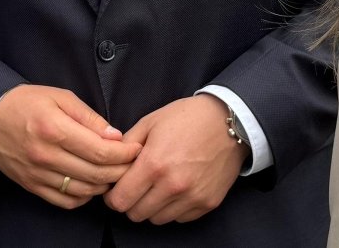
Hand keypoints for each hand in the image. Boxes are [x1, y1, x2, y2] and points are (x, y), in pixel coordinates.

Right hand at [0, 84, 140, 208]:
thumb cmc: (26, 103)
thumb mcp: (60, 97)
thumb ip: (90, 118)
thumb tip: (115, 137)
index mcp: (54, 129)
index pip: (101, 152)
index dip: (125, 154)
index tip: (135, 149)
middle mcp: (46, 155)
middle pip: (96, 174)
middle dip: (121, 171)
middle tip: (131, 163)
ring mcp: (38, 174)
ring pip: (84, 191)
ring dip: (104, 184)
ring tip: (112, 172)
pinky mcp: (32, 186)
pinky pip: (66, 201)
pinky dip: (84, 196)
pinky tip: (90, 184)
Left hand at [105, 94, 245, 223]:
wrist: (229, 121)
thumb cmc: (187, 118)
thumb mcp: (150, 122)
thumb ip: (126, 146)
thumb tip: (109, 164)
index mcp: (153, 164)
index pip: (119, 201)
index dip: (112, 196)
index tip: (116, 188)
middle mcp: (173, 185)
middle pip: (136, 214)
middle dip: (130, 202)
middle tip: (136, 186)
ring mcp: (192, 197)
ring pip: (157, 219)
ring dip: (151, 207)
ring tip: (157, 186)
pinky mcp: (207, 203)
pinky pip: (179, 218)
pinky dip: (173, 208)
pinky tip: (176, 189)